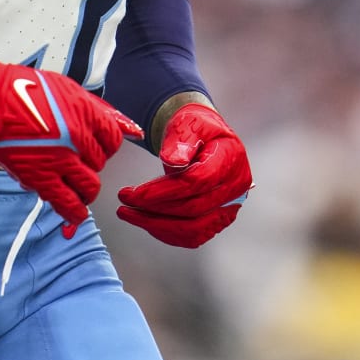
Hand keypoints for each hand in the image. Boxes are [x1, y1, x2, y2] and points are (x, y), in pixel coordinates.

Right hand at [0, 55, 142, 236]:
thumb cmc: (22, 90)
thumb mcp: (65, 90)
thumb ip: (95, 109)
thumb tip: (129, 127)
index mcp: (85, 113)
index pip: (113, 139)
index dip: (105, 145)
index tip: (97, 147)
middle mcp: (77, 138)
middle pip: (100, 162)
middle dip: (91, 163)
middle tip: (76, 161)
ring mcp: (60, 161)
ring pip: (90, 186)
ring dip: (86, 188)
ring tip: (78, 187)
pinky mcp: (41, 179)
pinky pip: (67, 203)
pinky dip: (75, 212)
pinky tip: (75, 213)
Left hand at [116, 103, 251, 247]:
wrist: (206, 136)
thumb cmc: (196, 127)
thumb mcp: (188, 123)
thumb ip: (181, 140)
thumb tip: (172, 160)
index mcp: (230, 159)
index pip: (196, 182)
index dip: (163, 191)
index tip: (133, 193)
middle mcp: (235, 187)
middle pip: (194, 209)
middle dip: (154, 210)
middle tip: (124, 204)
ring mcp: (229, 206)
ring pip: (194, 229)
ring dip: (157, 226)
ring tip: (129, 214)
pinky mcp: (218, 219)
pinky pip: (194, 235)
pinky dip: (167, 233)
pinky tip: (146, 222)